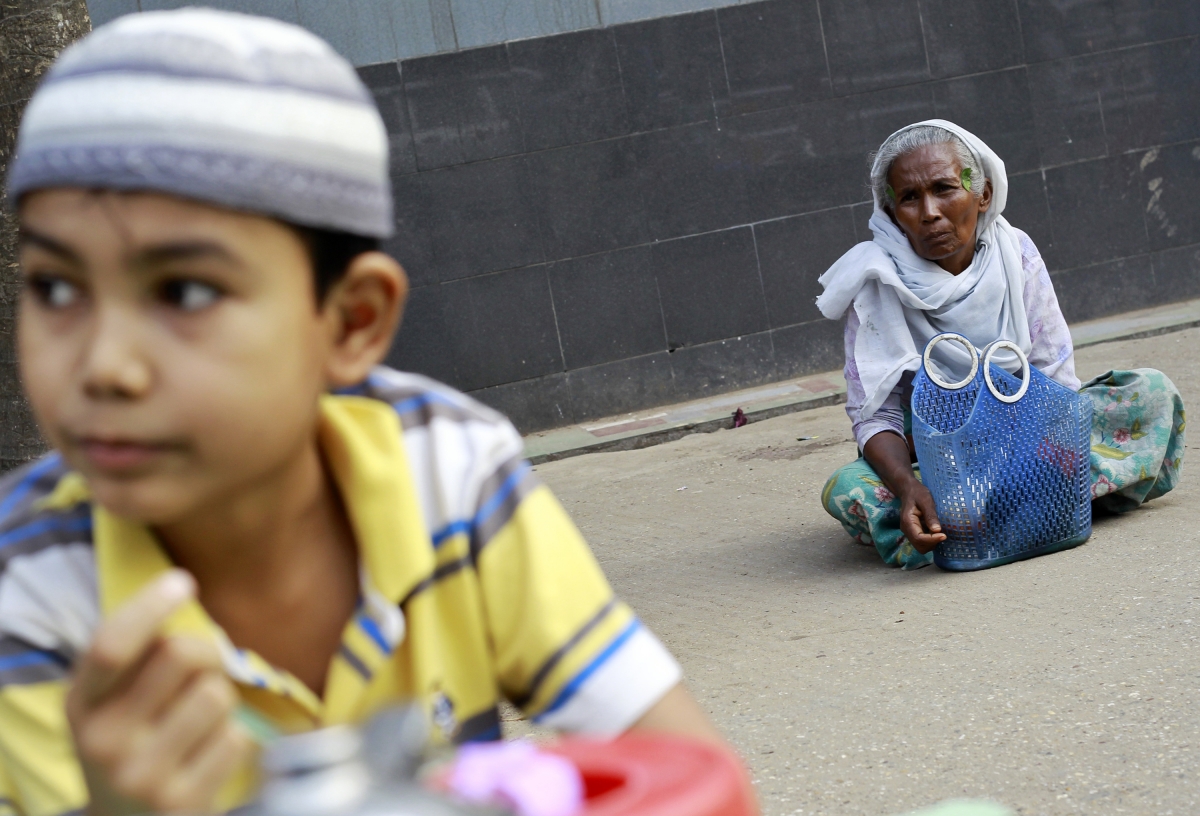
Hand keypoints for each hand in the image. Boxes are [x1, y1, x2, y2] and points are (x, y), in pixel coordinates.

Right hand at [66, 570, 251, 815]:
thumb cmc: (133, 744)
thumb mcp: (112, 705)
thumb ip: (137, 658)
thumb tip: (181, 593)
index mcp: (82, 705)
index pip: (110, 646)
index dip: (148, 607)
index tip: (183, 580)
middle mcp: (102, 741)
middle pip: (182, 653)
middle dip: (207, 652)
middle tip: (204, 670)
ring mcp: (139, 776)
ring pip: (218, 694)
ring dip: (221, 701)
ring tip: (199, 726)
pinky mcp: (180, 802)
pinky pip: (237, 737)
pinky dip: (233, 740)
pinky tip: (207, 759)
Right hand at [897, 482, 945, 552]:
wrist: (909, 490)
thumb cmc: (918, 493)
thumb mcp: (926, 501)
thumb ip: (930, 515)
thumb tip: (937, 530)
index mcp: (907, 522)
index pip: (918, 538)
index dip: (932, 540)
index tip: (944, 535)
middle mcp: (906, 530)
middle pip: (919, 546)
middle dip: (932, 543)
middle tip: (942, 534)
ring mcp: (909, 532)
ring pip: (921, 546)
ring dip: (932, 543)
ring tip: (939, 532)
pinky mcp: (914, 532)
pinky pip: (922, 542)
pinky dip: (930, 540)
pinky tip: (935, 531)